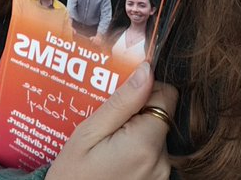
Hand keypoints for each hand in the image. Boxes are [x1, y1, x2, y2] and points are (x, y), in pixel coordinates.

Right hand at [45, 61, 176, 179]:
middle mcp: (162, 162)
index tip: (121, 99)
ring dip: (134, 135)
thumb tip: (146, 71)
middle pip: (161, 117)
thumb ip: (122, 102)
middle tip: (106, 123)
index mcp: (145, 143)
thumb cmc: (73, 177)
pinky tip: (112, 159)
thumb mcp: (89, 133)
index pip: (168, 96)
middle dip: (136, 114)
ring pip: (155, 137)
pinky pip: (152, 157)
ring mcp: (162, 177)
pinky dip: (136, 153)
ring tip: (105, 145)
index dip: (145, 90)